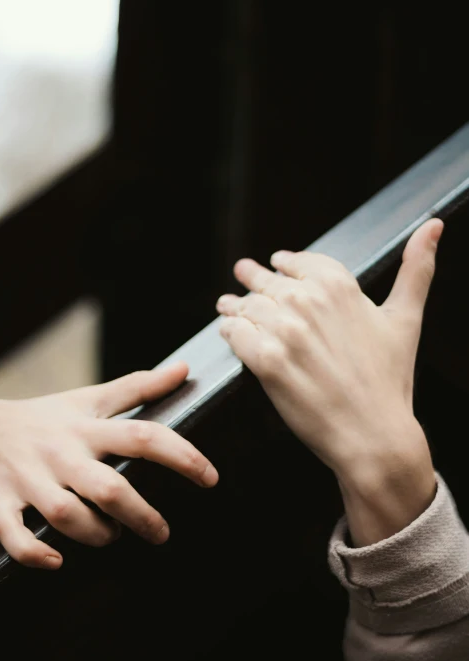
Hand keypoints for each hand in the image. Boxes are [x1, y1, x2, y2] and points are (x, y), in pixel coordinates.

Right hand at [0, 362, 217, 567]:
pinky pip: (15, 536)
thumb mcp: (87, 398)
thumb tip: (183, 369)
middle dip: (141, 515)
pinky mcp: (1, 503)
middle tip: (162, 532)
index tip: (210, 478)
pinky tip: (57, 559)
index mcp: (85, 428)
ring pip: (67, 516)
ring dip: (97, 534)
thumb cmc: (38, 417)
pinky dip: (35, 553)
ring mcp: (29, 479)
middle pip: (108, 487)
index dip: (182, 456)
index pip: (143, 436)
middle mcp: (61, 454)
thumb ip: (138, 387)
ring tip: (110, 535)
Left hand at [216, 220, 441, 544]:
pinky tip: (228, 331)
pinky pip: (235, 334)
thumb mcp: (405, 319)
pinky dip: (229, 331)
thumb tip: (434, 225)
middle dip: (254, 279)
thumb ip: (416, 269)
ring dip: (235, 305)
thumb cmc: (390, 381)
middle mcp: (308, 302)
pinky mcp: (265, 361)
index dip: (286, 262)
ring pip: (248, 306)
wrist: (373, 435)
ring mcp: (285, 331)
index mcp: (340, 286)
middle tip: (243, 273)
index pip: (300, 262)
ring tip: (227, 305)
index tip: (278, 262)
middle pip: (268, 283)